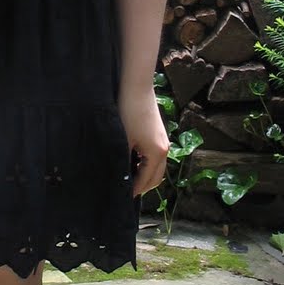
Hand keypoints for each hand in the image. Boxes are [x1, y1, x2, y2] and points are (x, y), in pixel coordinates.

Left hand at [118, 82, 169, 196]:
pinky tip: (131, 161)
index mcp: (157, 154)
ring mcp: (163, 141)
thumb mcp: (123, 140)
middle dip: (142, 186)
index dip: (134, 190)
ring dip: (144, 175)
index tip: (122, 198)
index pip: (146, 180)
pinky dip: (146, 164)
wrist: (137, 86)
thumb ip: (123, 161)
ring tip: (127, 178)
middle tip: (125, 192)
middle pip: (156, 178)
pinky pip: (155, 157)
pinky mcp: (159, 134)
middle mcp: (164, 150)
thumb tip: (119, 177)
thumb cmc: (128, 112)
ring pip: (157, 167)